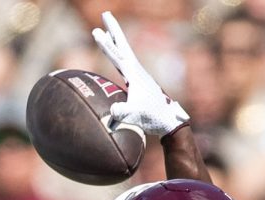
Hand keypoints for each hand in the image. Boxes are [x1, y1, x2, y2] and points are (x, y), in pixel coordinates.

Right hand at [92, 12, 188, 136]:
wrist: (168, 122)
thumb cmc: (152, 118)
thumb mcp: (135, 115)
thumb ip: (124, 112)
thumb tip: (113, 112)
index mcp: (134, 74)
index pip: (117, 55)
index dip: (106, 44)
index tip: (96, 31)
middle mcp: (136, 71)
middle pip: (122, 45)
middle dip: (113, 30)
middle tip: (105, 13)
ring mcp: (138, 75)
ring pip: (123, 53)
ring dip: (115, 41)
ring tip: (106, 31)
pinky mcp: (138, 82)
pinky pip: (124, 64)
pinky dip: (118, 56)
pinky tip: (116, 58)